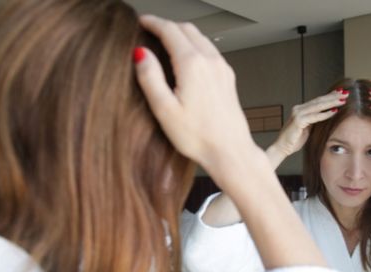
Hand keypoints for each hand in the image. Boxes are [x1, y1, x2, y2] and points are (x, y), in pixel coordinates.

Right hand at [135, 15, 257, 175]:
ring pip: (200, 38)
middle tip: (151, 29)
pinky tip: (188, 58)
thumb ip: (150, 77)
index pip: (170, 30)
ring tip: (167, 40)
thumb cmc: (198, 136)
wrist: (230, 151)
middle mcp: (210, 62)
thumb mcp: (164, 109)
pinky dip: (195, 45)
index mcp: (192, 65)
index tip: (142, 21)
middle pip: (187, 29)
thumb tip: (140, 54)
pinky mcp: (228, 78)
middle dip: (167, 25)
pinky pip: (210, 51)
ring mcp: (222, 69)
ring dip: (182, 33)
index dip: (153, 23)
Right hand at [273, 89, 348, 155]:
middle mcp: (298, 109)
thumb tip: (327, 115)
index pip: (317, 101)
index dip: (329, 96)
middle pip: (319, 101)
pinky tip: (334, 112)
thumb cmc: (294, 140)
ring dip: (331, 103)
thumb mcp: (307, 128)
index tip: (340, 93)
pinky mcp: (298, 121)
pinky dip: (324, 114)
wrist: (281, 147)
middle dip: (333, 97)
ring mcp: (297, 114)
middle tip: (345, 93)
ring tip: (342, 100)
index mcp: (300, 109)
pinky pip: (314, 117)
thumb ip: (314, 120)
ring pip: (318, 106)